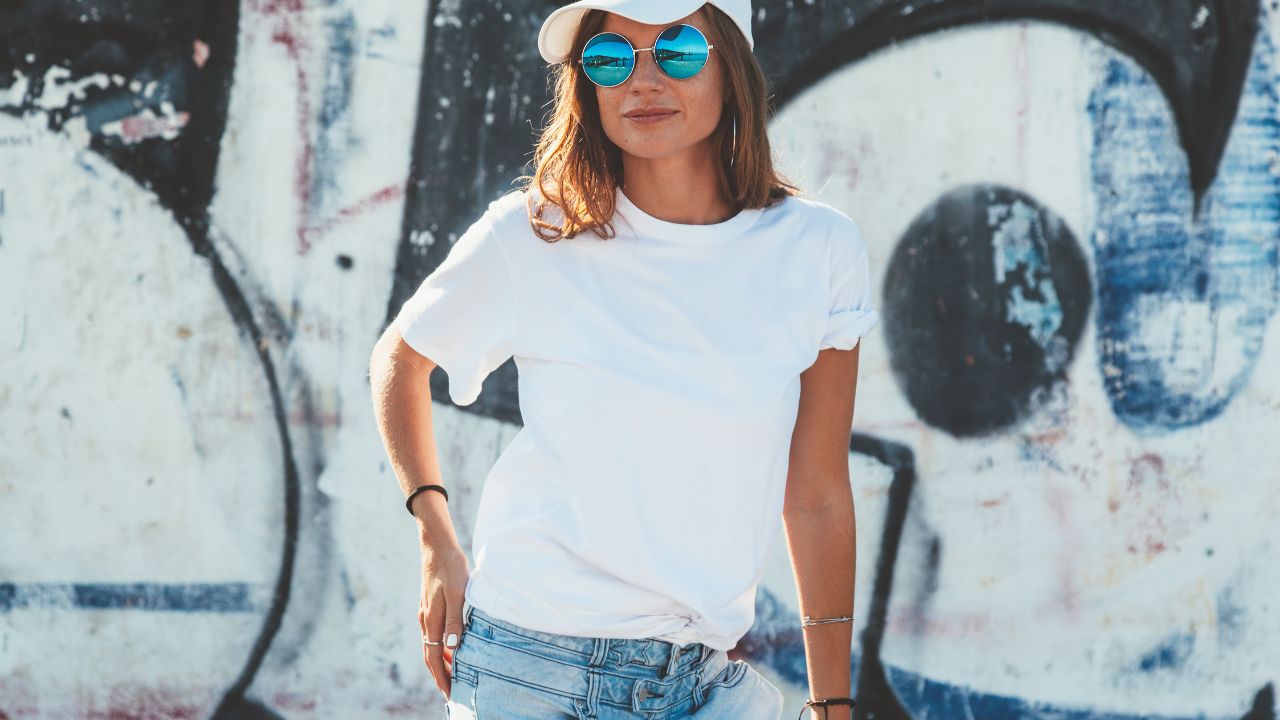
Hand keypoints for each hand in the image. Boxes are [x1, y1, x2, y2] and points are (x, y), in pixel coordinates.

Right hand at [418, 542, 469, 701]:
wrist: (437, 546)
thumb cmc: (450, 567)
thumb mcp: (457, 593)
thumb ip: (455, 621)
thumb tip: (451, 647)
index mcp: (432, 619)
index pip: (435, 656)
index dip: (442, 676)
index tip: (450, 693)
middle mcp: (425, 619)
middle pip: (430, 655)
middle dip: (439, 675)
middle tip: (450, 692)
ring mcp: (425, 613)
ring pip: (430, 645)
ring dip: (440, 662)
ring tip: (452, 675)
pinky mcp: (428, 605)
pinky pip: (432, 634)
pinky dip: (440, 647)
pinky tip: (450, 648)